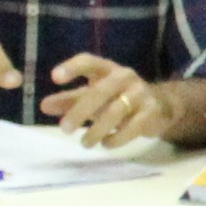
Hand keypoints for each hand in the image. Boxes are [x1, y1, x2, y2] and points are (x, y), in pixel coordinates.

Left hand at [41, 54, 159, 147]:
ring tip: (84, 143)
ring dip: (97, 130)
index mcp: (108, 69)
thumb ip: (70, 100)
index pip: (89, 61)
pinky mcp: (151, 112)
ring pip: (116, 111)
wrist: (161, 104)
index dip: (72, 67)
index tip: (54, 78)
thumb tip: (44, 106)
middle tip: (64, 129)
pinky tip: (106, 144)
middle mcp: (125, 77)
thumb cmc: (119, 97)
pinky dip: (117, 138)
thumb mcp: (94, 95)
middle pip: (100, 91)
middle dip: (81, 111)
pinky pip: (132, 127)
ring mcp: (140, 94)